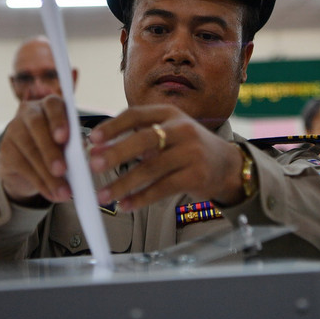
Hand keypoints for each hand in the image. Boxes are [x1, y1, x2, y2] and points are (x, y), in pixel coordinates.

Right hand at [0, 95, 71, 204]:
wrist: (29, 161)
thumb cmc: (56, 145)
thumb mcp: (66, 142)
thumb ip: (72, 145)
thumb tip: (81, 157)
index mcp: (49, 105)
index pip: (52, 105)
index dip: (58, 121)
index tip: (64, 138)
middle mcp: (29, 112)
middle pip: (37, 127)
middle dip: (50, 150)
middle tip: (62, 170)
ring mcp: (14, 130)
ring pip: (30, 151)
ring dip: (48, 174)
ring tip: (63, 192)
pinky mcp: (6, 151)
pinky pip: (23, 167)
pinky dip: (40, 183)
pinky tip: (51, 194)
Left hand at [88, 104, 243, 211]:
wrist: (227, 165)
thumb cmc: (188, 148)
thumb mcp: (168, 132)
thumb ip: (137, 138)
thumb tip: (99, 151)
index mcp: (168, 113)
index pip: (136, 115)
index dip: (113, 126)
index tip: (93, 139)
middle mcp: (181, 129)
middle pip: (144, 140)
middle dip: (116, 153)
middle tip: (94, 164)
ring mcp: (191, 152)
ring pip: (151, 169)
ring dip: (123, 183)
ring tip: (103, 195)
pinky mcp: (196, 175)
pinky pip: (162, 188)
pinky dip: (141, 198)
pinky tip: (126, 204)